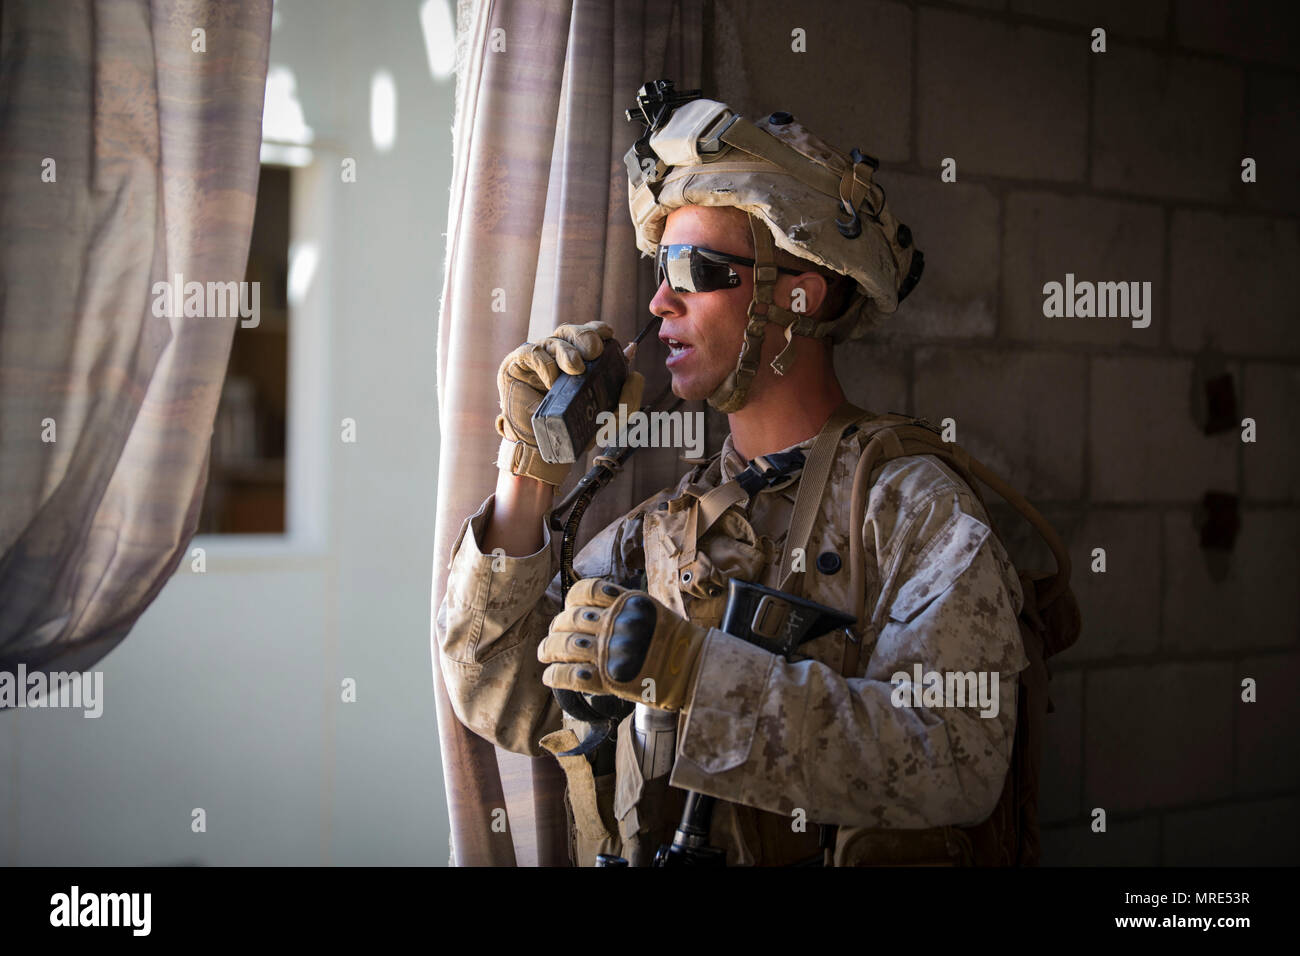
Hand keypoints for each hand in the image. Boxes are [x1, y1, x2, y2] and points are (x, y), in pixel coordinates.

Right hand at [495, 322, 644, 485]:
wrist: (544, 450)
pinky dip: (545, 363)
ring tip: (576, 368)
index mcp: (579, 358)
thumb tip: (636, 367)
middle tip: (595, 351)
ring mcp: (537, 358)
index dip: (598, 329)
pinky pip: (531, 353)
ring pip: (553, 340)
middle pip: (571, 332)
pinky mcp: (517, 366)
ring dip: (567, 351)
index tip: (608, 335)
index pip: (589, 333)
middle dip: (585, 337)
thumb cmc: (574, 428)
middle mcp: (558, 353)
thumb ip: (627, 396)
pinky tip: (552, 380)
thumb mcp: (608, 418)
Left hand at [539, 578, 707, 711]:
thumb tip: (594, 608)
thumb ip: (621, 605)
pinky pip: (570, 676)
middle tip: (553, 635)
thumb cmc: (674, 640)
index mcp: (623, 603)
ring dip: (548, 649)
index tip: (569, 611)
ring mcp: (609, 651)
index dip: (570, 602)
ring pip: (564, 645)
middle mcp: (614, 623)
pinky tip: (550, 676)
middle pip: (569, 619)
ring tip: (544, 654)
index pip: (583, 592)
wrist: (692, 667)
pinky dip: (555, 675)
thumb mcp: (649, 609)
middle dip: (556, 627)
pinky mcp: (608, 679)